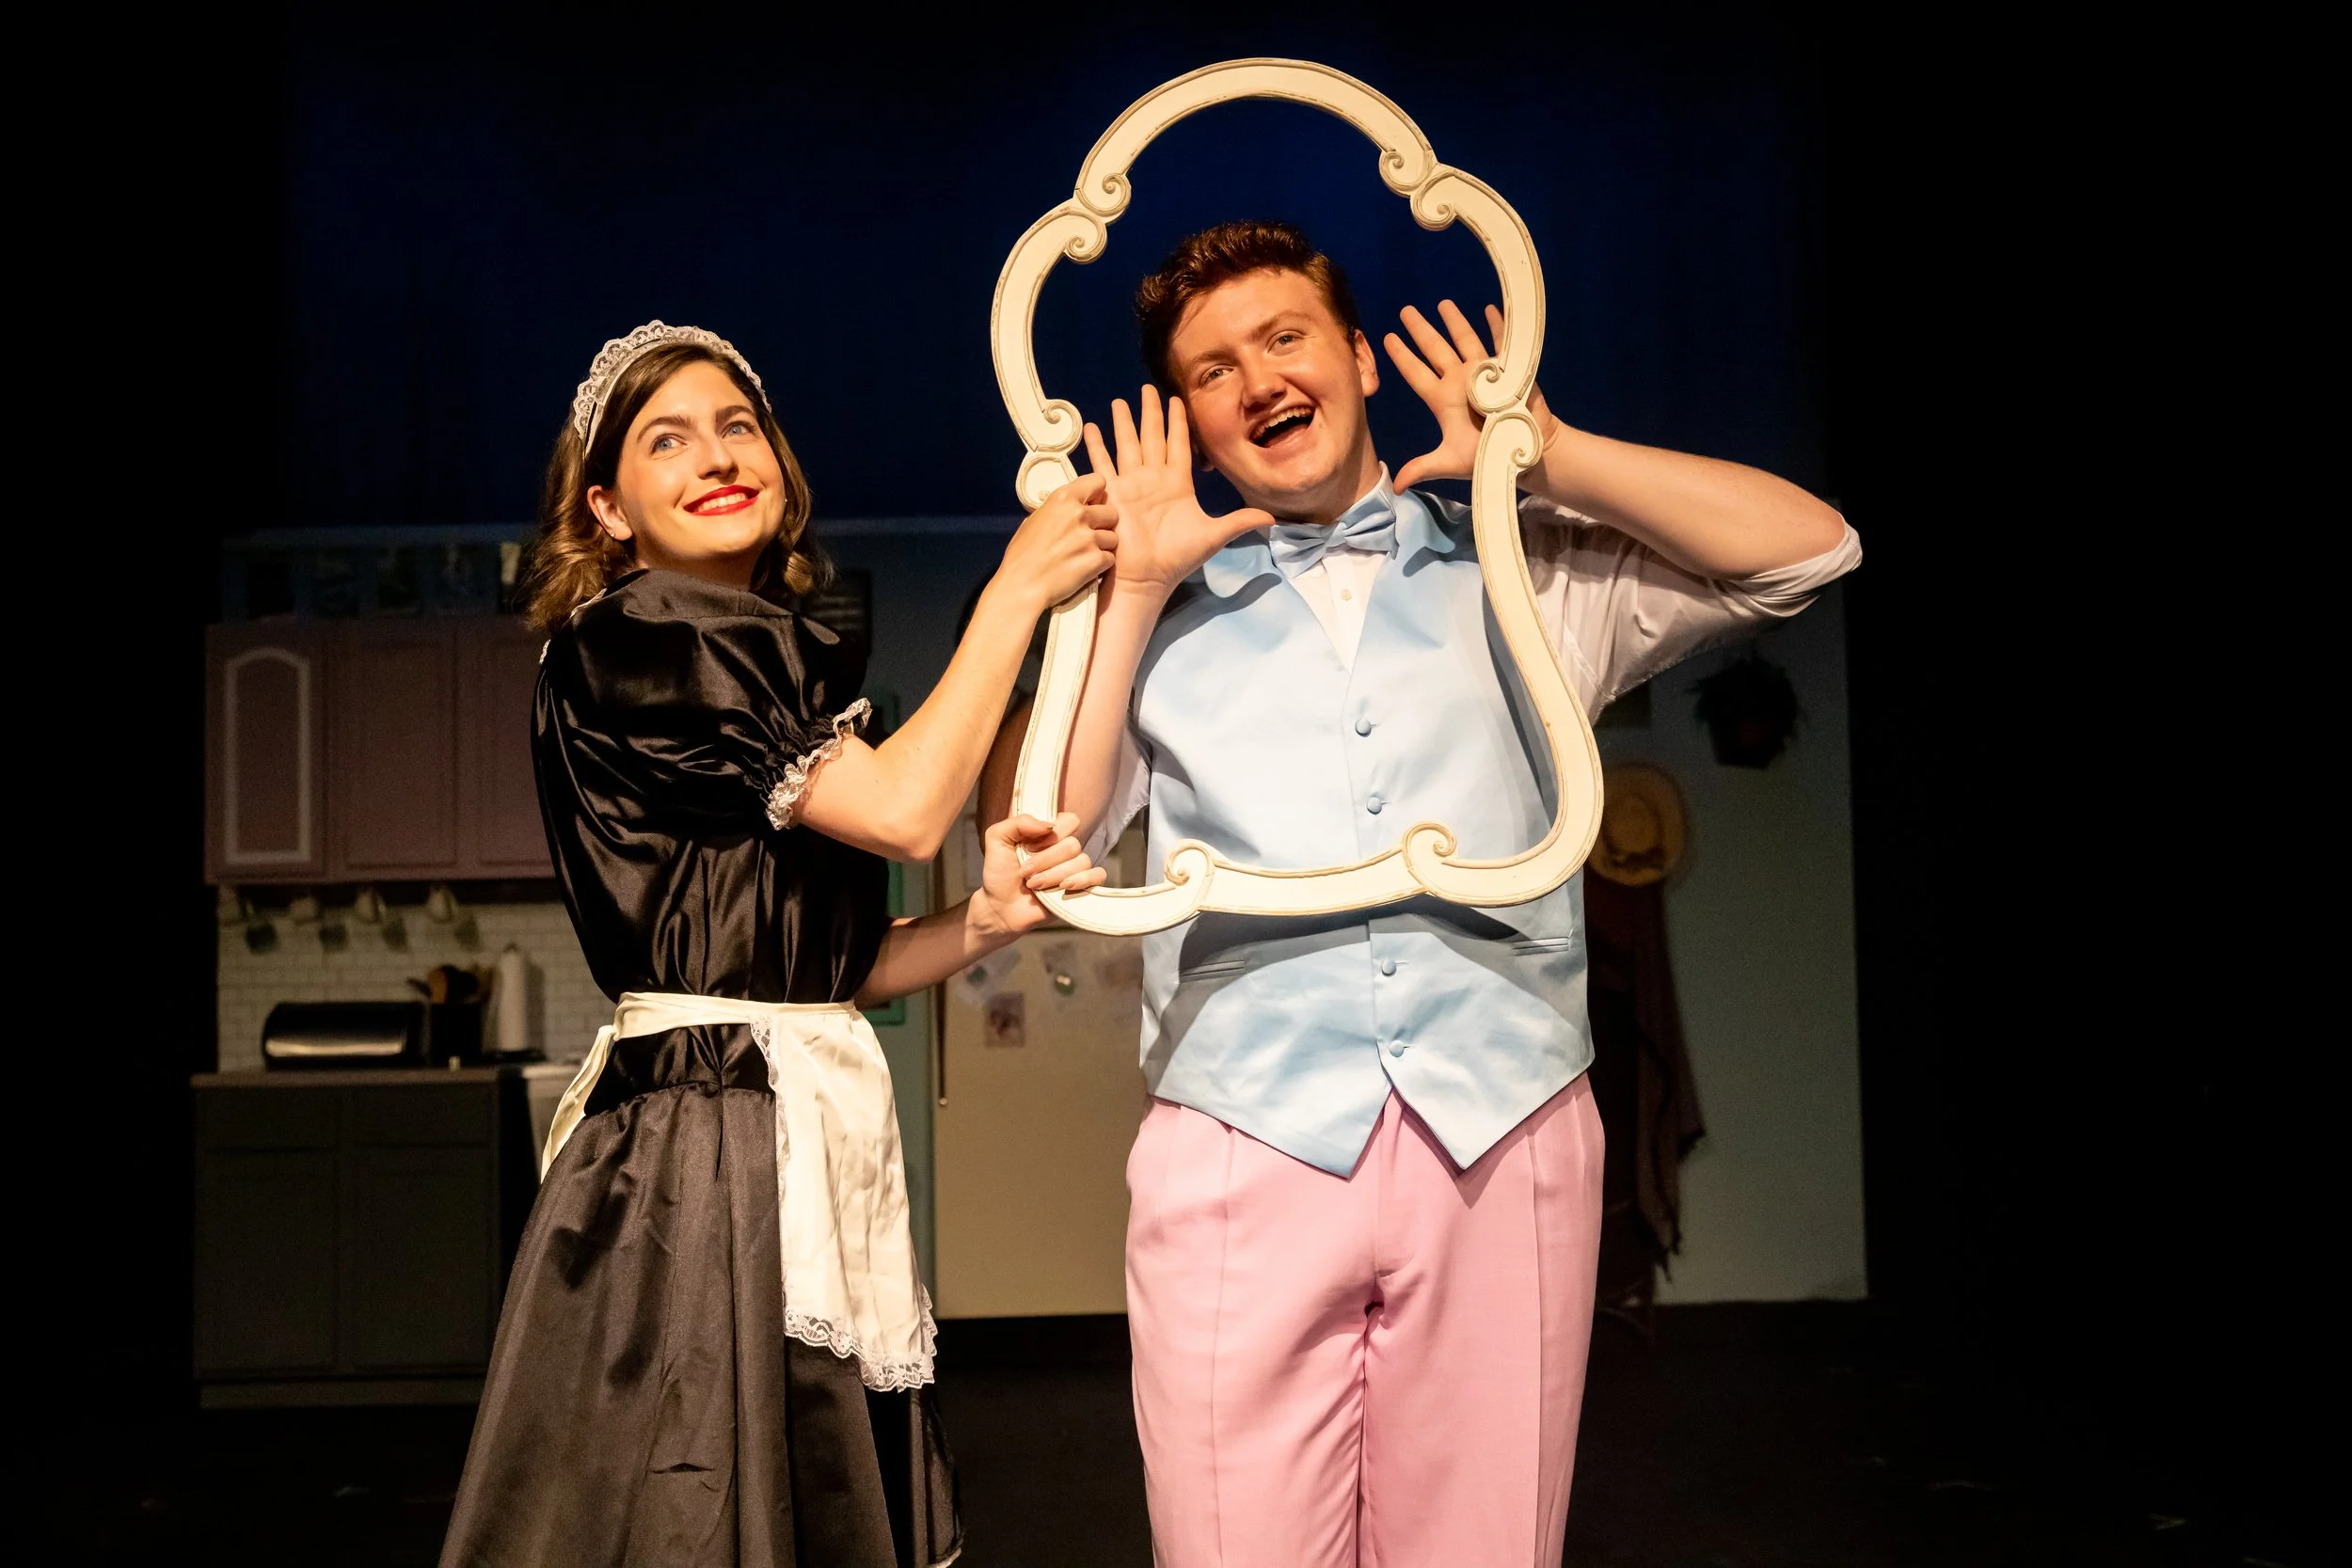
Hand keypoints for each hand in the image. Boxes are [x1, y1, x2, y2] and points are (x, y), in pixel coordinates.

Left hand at [973, 811, 1104, 935]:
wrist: (999, 907)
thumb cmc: (999, 874)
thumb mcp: (997, 838)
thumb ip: (1019, 822)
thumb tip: (1049, 826)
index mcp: (1049, 835)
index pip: (1070, 820)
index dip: (1052, 833)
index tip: (1029, 846)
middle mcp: (1064, 850)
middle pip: (1073, 845)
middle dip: (1045, 860)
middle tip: (1025, 872)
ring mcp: (1074, 870)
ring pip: (1082, 862)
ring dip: (1053, 875)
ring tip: (1034, 885)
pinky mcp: (1081, 889)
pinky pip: (1098, 875)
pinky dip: (1082, 880)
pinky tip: (1063, 887)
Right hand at [999, 474, 1118, 612]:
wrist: (1022, 585)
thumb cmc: (1022, 555)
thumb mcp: (1034, 520)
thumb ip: (1057, 510)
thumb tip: (1069, 507)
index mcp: (1063, 499)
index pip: (1098, 481)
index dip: (1097, 494)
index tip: (1091, 504)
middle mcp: (1079, 514)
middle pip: (1112, 512)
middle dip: (1103, 524)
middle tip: (1089, 536)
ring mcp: (1089, 538)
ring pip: (1113, 537)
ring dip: (1103, 546)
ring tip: (1085, 555)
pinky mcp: (1096, 560)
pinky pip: (1110, 558)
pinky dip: (1101, 564)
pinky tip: (1086, 568)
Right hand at [1083, 386, 1273, 597]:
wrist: (1147, 577)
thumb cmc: (1178, 557)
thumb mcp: (1214, 535)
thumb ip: (1240, 521)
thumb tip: (1273, 517)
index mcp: (1177, 484)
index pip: (1179, 444)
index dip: (1178, 423)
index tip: (1177, 399)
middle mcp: (1153, 479)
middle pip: (1152, 437)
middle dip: (1150, 413)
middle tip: (1147, 388)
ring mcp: (1131, 485)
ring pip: (1127, 444)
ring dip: (1123, 423)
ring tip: (1119, 401)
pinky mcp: (1112, 494)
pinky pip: (1103, 464)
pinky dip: (1096, 446)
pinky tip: (1091, 427)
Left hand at [1383, 301, 1560, 490]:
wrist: (1527, 452)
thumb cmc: (1490, 455)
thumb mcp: (1450, 461)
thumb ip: (1422, 468)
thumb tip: (1395, 487)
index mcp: (1443, 400)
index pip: (1417, 373)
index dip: (1402, 357)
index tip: (1388, 338)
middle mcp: (1460, 381)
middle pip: (1436, 349)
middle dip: (1421, 330)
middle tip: (1406, 310)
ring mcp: (1484, 373)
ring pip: (1465, 340)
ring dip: (1455, 322)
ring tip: (1443, 304)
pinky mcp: (1508, 369)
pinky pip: (1501, 341)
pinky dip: (1496, 325)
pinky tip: (1488, 308)